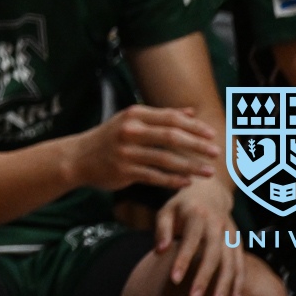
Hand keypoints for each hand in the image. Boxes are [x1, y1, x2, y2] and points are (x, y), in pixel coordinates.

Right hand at [65, 105, 218, 194]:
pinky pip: (155, 177)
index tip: (213, 135)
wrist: (78, 157)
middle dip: (196, 145)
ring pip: (165, 159)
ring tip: (209, 172)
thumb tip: (191, 112)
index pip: (170, 118)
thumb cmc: (110, 137)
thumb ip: (161, 116)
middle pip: (171, 137)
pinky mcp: (124, 171)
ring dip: (190, 166)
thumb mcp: (131, 120)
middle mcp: (130, 130)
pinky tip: (188, 183)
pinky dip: (173, 180)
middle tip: (216, 153)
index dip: (194, 127)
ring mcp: (126, 151)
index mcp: (134, 114)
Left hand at [155, 173, 242, 295]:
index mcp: (197, 215)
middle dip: (205, 278)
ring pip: (230, 261)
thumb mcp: (166, 210)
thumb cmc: (182, 205)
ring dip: (224, 284)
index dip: (183, 260)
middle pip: (213, 254)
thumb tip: (160, 251)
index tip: (174, 279)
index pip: (190, 240)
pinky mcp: (238, 241)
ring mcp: (230, 233)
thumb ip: (162, 230)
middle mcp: (217, 224)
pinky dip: (239, 281)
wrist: (209, 191)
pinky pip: (241, 264)